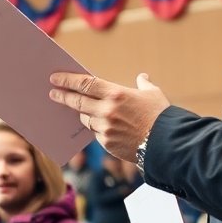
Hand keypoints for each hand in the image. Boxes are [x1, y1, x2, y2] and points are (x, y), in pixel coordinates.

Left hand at [48, 72, 169, 161]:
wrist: (168, 145)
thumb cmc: (162, 116)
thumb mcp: (153, 94)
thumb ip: (143, 84)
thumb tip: (142, 77)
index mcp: (116, 94)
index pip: (85, 84)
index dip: (67, 80)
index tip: (55, 78)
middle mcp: (107, 111)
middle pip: (77, 102)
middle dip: (63, 97)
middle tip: (53, 93)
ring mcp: (105, 128)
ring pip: (85, 119)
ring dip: (82, 114)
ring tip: (78, 109)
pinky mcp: (106, 143)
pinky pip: (95, 133)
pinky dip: (95, 127)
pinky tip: (96, 124)